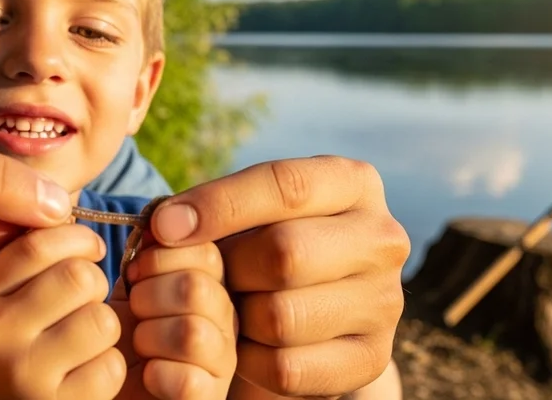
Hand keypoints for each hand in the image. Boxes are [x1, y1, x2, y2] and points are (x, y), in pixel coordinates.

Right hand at [0, 224, 125, 399]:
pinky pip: (110, 368)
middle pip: (79, 277)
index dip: (78, 238)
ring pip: (103, 320)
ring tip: (81, 344)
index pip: (38, 245)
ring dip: (104, 330)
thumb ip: (19, 264)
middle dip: (95, 286)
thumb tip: (63, 207)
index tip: (90, 250)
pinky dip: (106, 371)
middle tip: (84, 303)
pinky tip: (81, 379)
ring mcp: (25, 374)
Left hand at [109, 242, 235, 399]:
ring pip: (192, 333)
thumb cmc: (123, 329)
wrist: (110, 384)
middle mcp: (231, 318)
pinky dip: (156, 375)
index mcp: (217, 280)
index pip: (206, 249)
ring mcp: (226, 362)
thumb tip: (162, 219)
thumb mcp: (135, 280)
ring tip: (140, 345)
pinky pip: (189, 381)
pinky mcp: (212, 398)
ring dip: (148, 337)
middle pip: (197, 287)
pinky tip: (149, 375)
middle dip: (148, 296)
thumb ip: (153, 247)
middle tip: (135, 311)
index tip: (137, 273)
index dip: (160, 257)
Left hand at [148, 156, 409, 398]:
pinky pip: (287, 368)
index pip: (286, 185)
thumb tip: (165, 227)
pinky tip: (247, 344)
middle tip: (210, 278)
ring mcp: (385, 302)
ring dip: (239, 319)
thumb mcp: (253, 211)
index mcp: (355, 183)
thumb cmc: (269, 242)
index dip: (219, 205)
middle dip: (231, 269)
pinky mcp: (372, 359)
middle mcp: (382, 238)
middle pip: (286, 253)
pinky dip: (250, 361)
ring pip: (282, 316)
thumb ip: (211, 209)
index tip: (165, 227)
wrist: (317, 308)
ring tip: (233, 309)